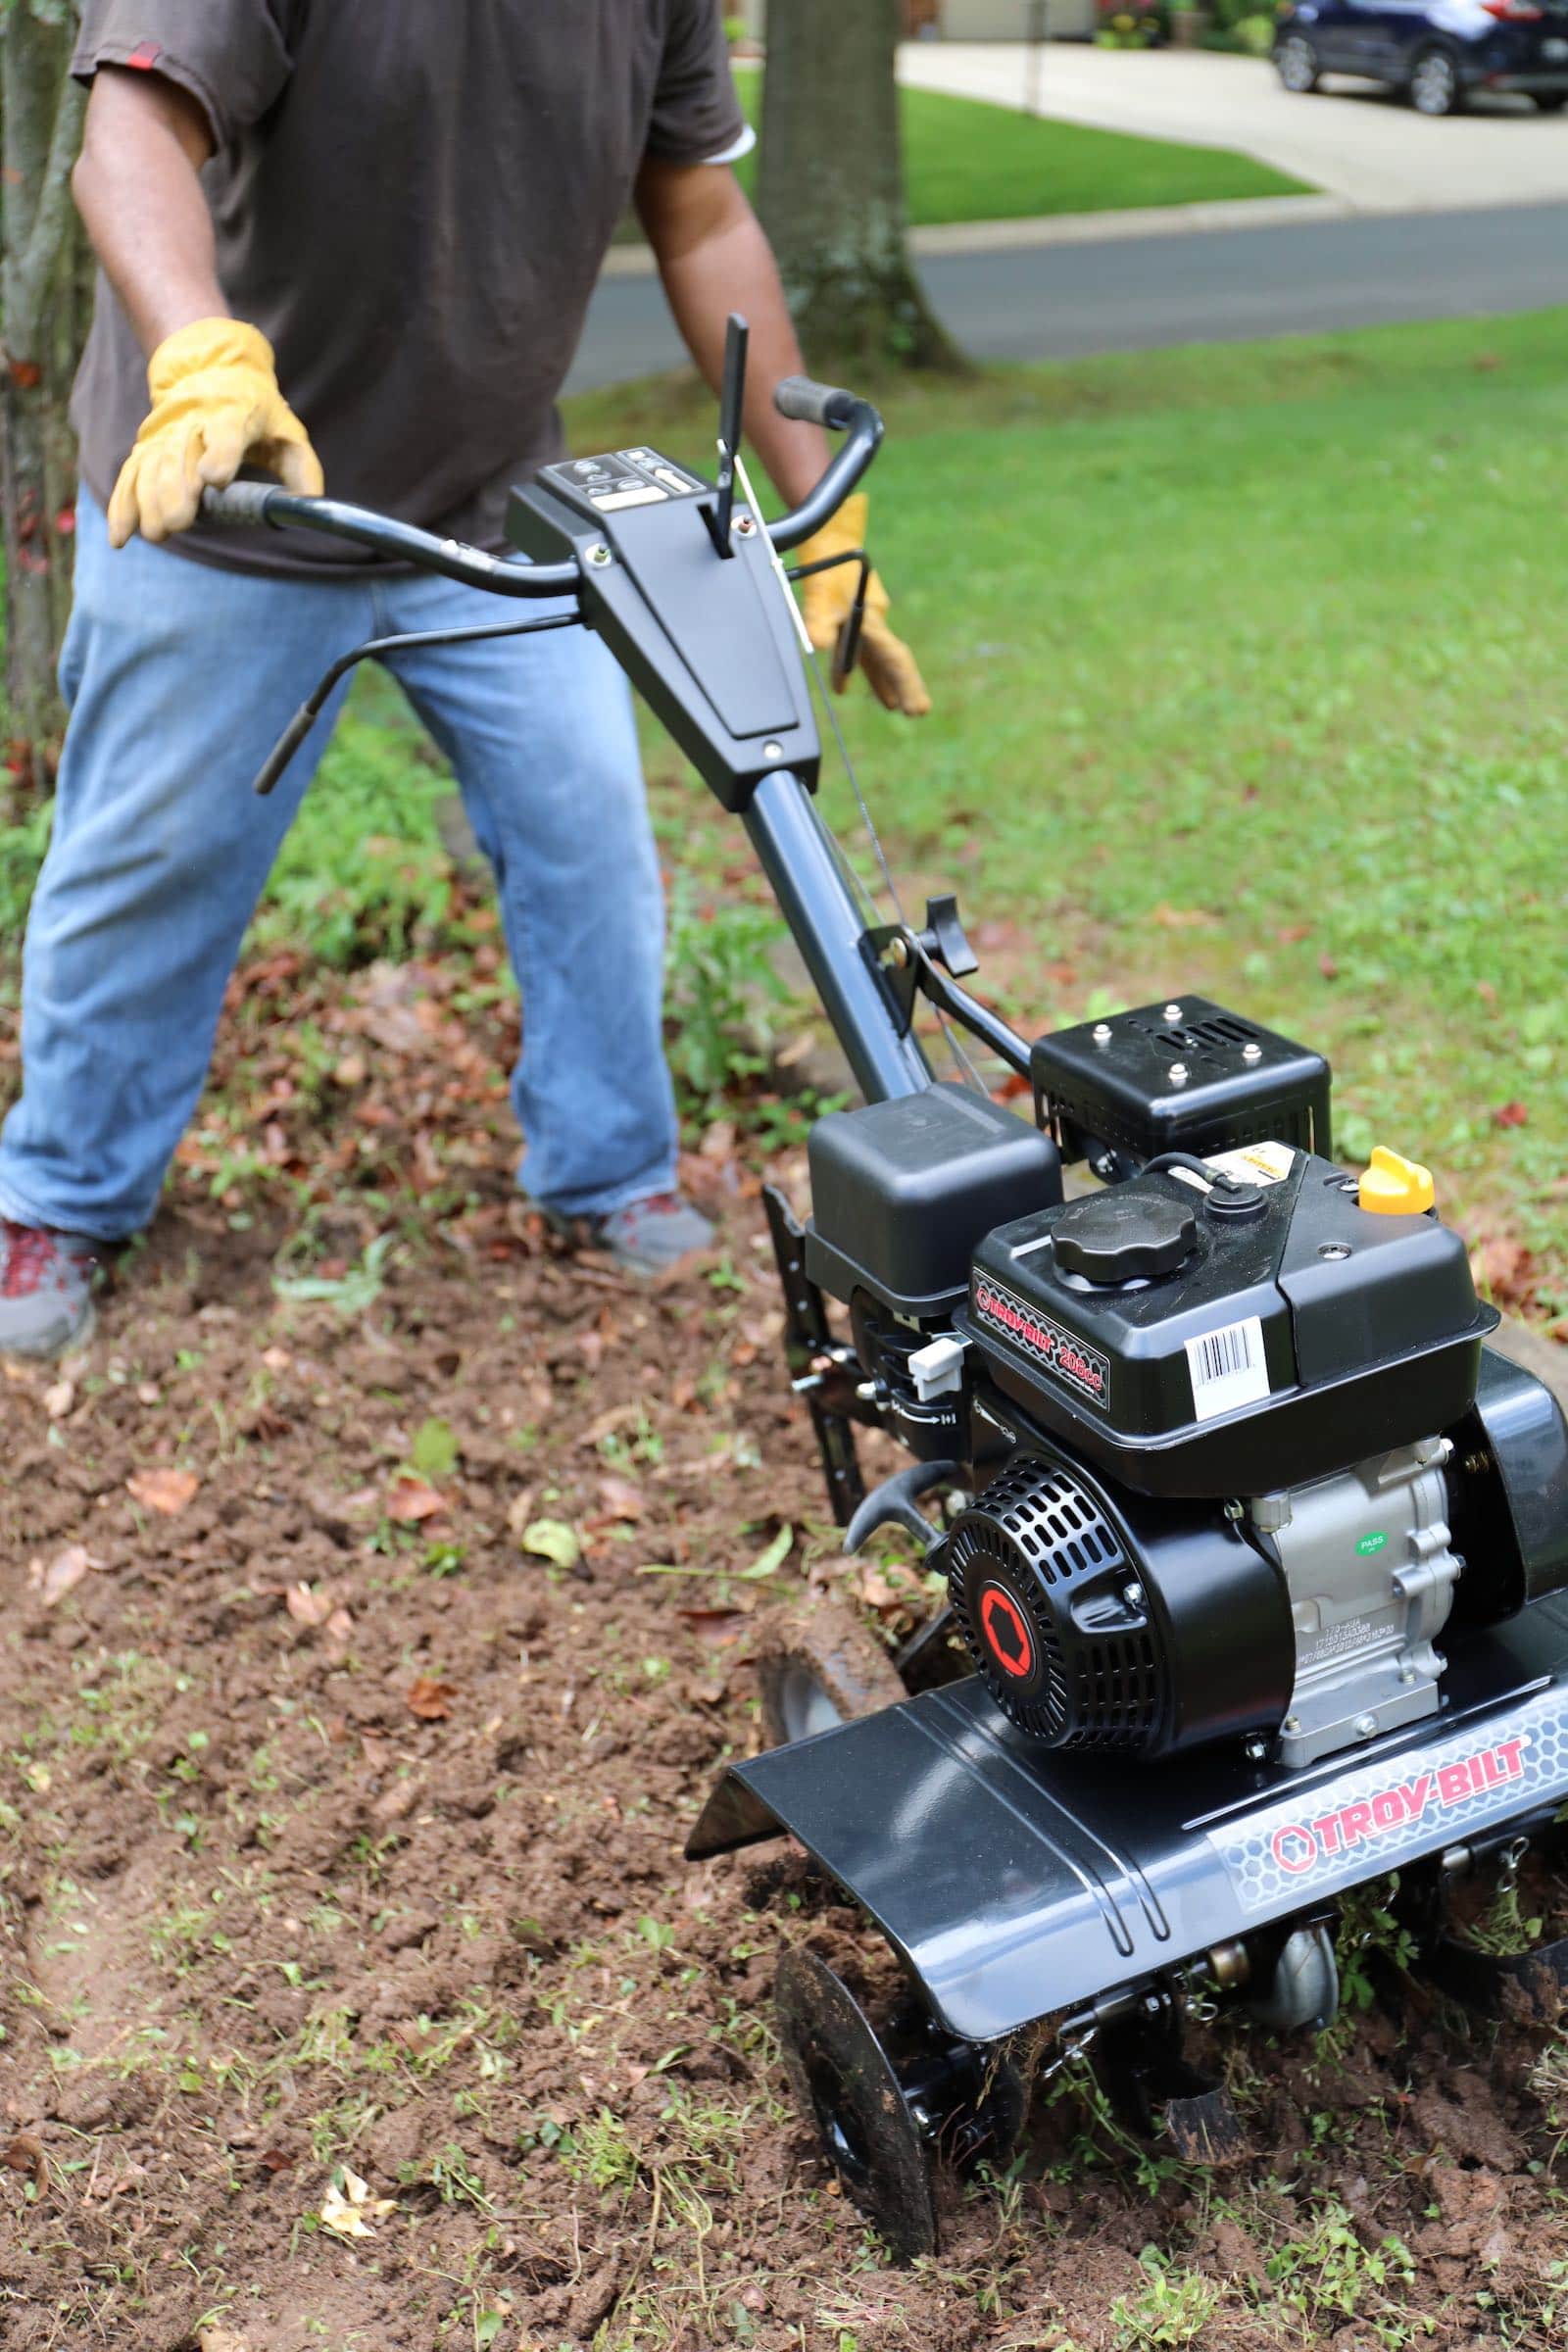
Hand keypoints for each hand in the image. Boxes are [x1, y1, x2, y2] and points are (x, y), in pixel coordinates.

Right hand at [108, 318, 323, 547]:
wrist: (211, 372)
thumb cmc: (258, 413)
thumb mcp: (288, 432)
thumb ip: (302, 469)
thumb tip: (312, 504)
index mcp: (235, 413)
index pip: (226, 432)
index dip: (220, 454)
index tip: (214, 479)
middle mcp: (195, 422)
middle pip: (180, 455)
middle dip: (176, 491)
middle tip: (178, 523)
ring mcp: (167, 435)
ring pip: (152, 467)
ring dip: (149, 501)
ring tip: (157, 533)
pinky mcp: (148, 447)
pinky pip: (131, 476)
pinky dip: (123, 507)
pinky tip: (120, 537)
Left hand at [796, 493, 930, 718]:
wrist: (827, 528)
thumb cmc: (825, 556)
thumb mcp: (817, 590)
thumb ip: (819, 619)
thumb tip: (821, 645)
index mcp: (871, 616)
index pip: (894, 657)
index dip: (906, 684)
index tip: (918, 709)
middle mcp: (872, 618)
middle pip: (890, 659)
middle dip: (902, 686)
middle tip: (917, 712)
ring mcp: (863, 616)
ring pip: (874, 656)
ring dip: (880, 681)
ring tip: (892, 706)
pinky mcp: (850, 612)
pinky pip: (855, 646)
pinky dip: (852, 666)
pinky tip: (845, 686)